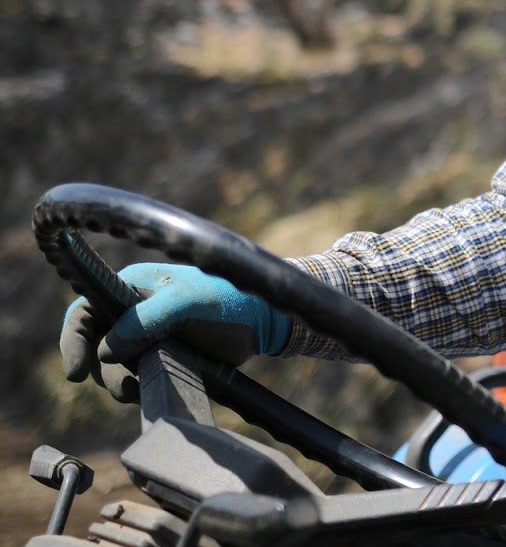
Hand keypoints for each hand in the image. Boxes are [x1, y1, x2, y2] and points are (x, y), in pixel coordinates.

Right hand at [60, 262, 292, 402]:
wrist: (262, 322)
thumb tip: (106, 349)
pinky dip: (136, 387)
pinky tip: (152, 387)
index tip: (76, 373)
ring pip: (110, 367)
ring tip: (142, 386)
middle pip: (92, 346)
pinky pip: (132, 377)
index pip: (84, 311)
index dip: (73, 341)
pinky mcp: (157, 355)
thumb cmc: (228, 301)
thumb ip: (147, 320)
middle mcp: (130, 310)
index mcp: (130, 286)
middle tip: (126, 385)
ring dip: (120, 383)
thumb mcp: (187, 303)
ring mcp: (143, 335)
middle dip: (102, 370)